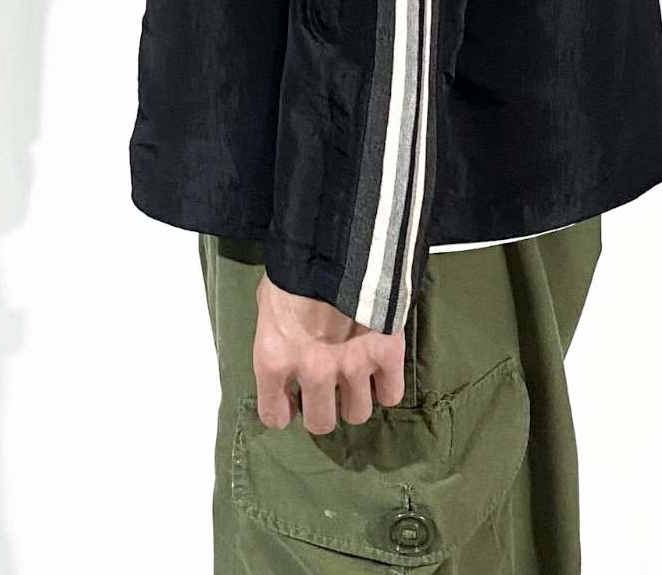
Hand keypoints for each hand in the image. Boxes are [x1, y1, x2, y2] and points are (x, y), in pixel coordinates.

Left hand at [252, 268, 406, 432]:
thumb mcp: (269, 301)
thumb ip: (278, 337)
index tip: (291, 398)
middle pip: (322, 424)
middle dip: (324, 407)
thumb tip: (285, 353)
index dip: (283, 409)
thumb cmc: (295, 267)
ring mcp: (352, 365)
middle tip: (328, 386)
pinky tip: (381, 369)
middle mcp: (312, 371)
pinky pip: (392, 395)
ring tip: (356, 374)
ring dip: (356, 397)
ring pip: (358, 414)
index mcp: (275, 359)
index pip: (273, 416)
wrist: (339, 238)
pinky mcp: (387, 353)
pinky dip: (388, 385)